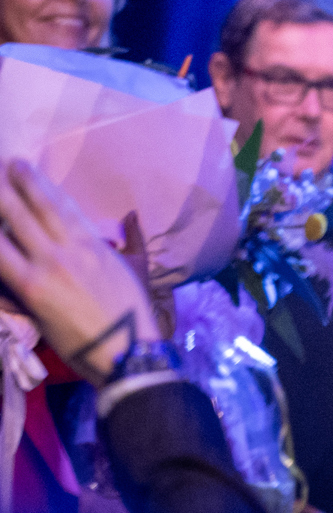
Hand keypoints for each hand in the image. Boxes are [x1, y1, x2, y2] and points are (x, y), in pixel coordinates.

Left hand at [0, 158, 158, 384]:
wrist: (124, 346)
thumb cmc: (132, 309)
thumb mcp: (139, 267)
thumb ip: (133, 238)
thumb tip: (132, 215)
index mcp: (92, 242)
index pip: (60, 204)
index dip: (38, 183)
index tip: (22, 166)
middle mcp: (67, 249)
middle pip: (31, 210)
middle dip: (11, 185)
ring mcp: (47, 269)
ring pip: (10, 231)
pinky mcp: (31, 292)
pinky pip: (3, 263)